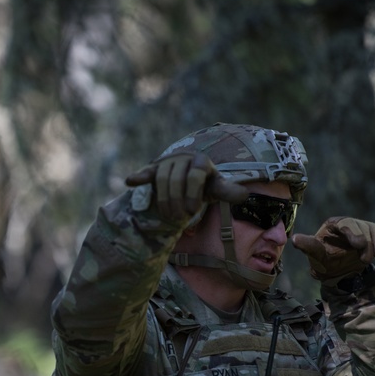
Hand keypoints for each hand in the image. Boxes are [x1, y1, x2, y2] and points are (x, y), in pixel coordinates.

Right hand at [125, 152, 247, 220]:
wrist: (187, 174)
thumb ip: (228, 191)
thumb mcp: (216, 189)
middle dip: (177, 202)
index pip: (195, 176)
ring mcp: (167, 162)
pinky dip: (139, 176)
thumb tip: (243, 195)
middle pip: (176, 181)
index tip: (192, 211)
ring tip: (169, 216)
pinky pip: (146, 171)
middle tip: (180, 218)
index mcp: (202, 161)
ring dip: (164, 201)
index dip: (193, 195)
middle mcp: (184, 157)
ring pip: (161, 180)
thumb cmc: (204, 185)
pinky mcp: (154, 168)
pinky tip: (131, 181)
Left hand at [291, 213, 374, 279]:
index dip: (354, 234)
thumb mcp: (316, 255)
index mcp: (335, 224)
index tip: (359, 245)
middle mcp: (350, 224)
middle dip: (367, 243)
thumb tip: (294, 240)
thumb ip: (308, 247)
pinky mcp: (374, 237)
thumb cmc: (323, 260)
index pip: (347, 225)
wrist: (334, 269)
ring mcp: (363, 230)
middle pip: (364, 227)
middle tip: (367, 258)